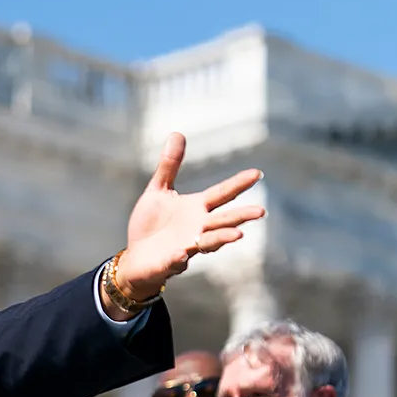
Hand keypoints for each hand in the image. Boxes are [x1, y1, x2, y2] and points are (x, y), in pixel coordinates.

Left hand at [116, 132, 264, 300]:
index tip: (257, 173)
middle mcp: (197, 228)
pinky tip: (182, 254)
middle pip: (223, 221)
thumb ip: (169, 166)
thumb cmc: (151, 225)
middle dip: (240, 217)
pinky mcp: (168, 263)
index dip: (238, 184)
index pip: (221, 194)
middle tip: (260, 211)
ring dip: (222, 239)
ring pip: (208, 243)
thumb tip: (177, 133)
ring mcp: (186, 247)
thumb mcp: (158, 191)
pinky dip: (179, 259)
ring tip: (238, 235)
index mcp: (196, 209)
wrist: (136, 258)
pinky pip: (176, 262)